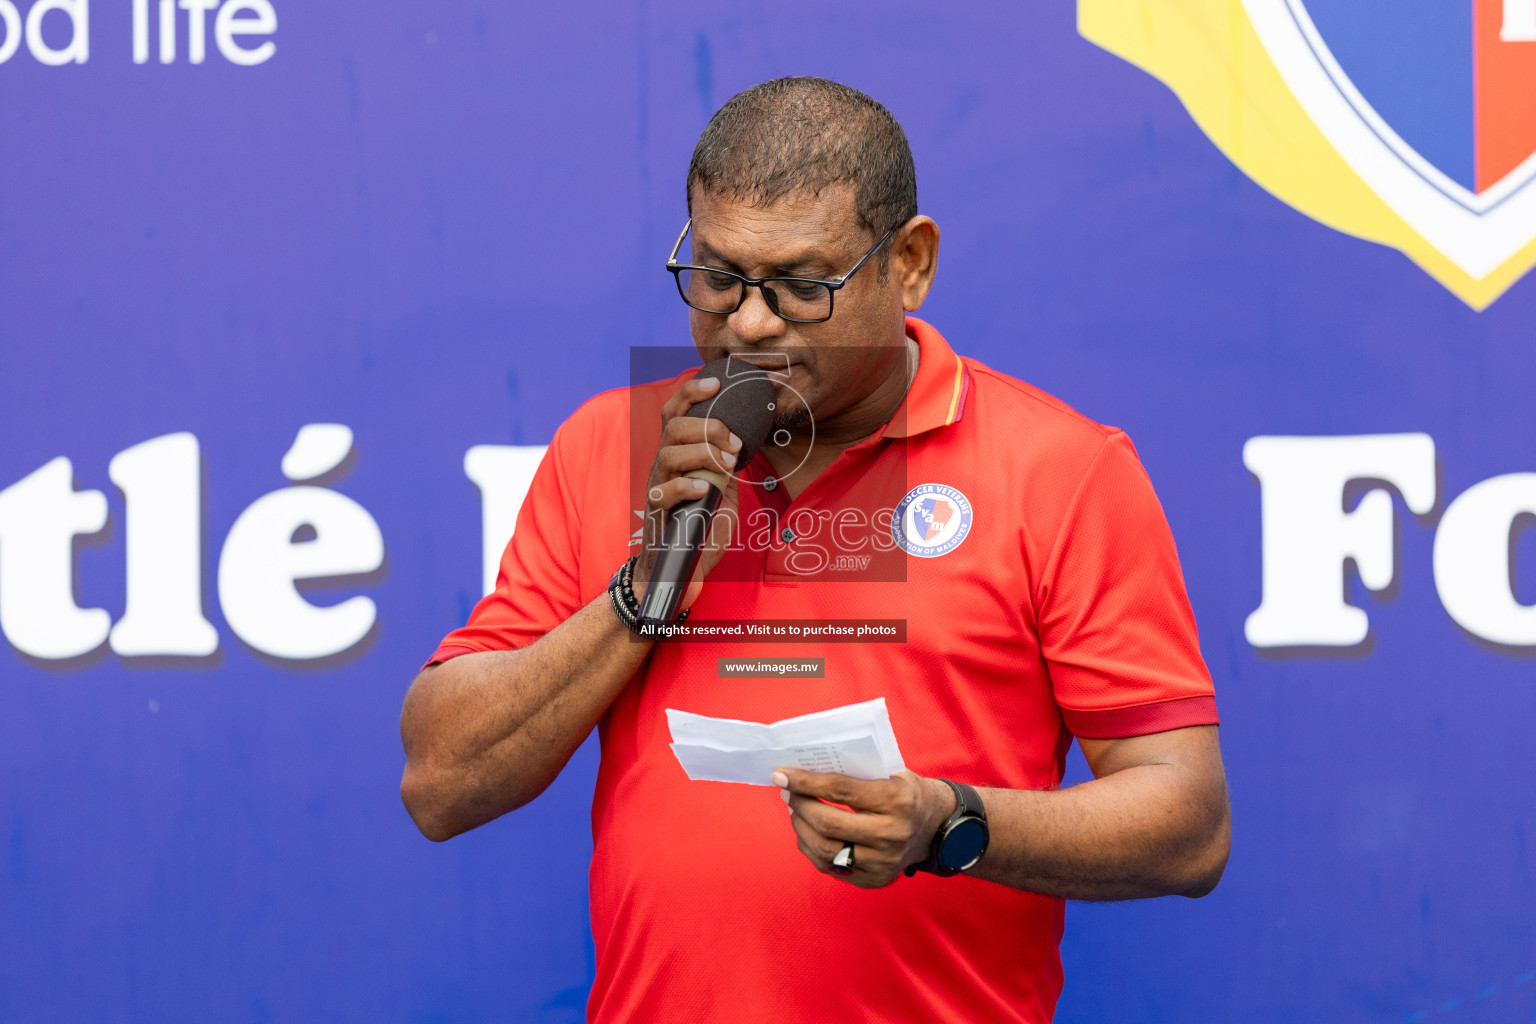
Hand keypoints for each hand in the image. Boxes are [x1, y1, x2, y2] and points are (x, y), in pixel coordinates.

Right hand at [632, 375, 743, 606]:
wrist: (679, 572)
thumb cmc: (699, 528)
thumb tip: (745, 441)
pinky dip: (687, 486)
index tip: (716, 383)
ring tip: (728, 464)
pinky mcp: (657, 515)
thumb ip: (727, 465)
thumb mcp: (721, 489)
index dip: (692, 393)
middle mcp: (663, 466)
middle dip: (708, 427)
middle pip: (673, 426)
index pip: (676, 412)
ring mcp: (657, 488)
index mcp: (677, 454)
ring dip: (703, 452)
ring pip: (669, 453)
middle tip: (735, 444)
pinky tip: (705, 489)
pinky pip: (664, 492)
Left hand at [772, 769, 957, 887]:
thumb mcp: (890, 773)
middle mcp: (891, 835)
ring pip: (825, 850)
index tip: (782, 774)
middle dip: (800, 805)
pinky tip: (808, 832)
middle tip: (788, 792)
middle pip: (828, 823)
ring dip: (801, 828)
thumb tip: (805, 771)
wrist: (937, 827)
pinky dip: (812, 848)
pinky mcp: (876, 880)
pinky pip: (831, 867)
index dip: (805, 782)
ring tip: (796, 811)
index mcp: (896, 801)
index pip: (840, 790)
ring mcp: (884, 863)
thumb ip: (854, 774)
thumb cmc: (907, 793)